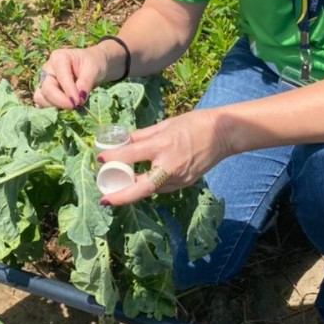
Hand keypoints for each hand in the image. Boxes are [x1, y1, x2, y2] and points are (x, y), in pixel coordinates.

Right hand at [33, 46, 106, 109]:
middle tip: (76, 106)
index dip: (69, 91)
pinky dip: (52, 108)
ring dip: (56, 105)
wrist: (93, 67)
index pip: (60, 77)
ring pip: (41, 98)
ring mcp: (45, 82)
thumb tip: (78, 100)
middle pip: (46, 89)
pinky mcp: (45, 93)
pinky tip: (65, 107)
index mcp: (58, 58)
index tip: (79, 102)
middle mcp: (48, 69)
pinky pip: (43, 104)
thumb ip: (85, 84)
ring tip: (73, 105)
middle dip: (60, 101)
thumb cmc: (93, 64)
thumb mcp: (93, 70)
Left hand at [96, 108, 230, 204]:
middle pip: (140, 188)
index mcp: (163, 146)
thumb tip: (123, 142)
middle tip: (104, 199)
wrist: (224, 133)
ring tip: (119, 188)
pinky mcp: (185, 183)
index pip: (131, 155)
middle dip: (120, 196)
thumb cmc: (194, 123)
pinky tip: (141, 181)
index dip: (112, 157)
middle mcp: (170, 166)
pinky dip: (149, 185)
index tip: (99, 158)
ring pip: (150, 189)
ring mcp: (179, 178)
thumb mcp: (165, 124)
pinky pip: (162, 187)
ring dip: (134, 190)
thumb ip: (142, 136)